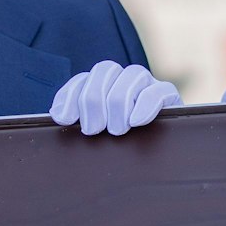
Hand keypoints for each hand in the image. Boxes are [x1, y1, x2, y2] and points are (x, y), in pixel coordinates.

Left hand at [49, 60, 179, 135]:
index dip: (70, 97)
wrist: (160, 155)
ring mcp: (147, 83)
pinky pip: (157, 90)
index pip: (82, 80)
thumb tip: (58, 113)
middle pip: (104, 71)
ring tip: (116, 131)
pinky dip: (144, 105)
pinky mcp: (168, 94)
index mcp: (102, 86)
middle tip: (93, 130)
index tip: (65, 119)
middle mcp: (123, 78)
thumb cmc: (121, 145)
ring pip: (131, 75)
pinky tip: (135, 122)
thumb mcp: (96, 132)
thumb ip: (77, 120)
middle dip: (94, 101)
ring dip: (118, 105)